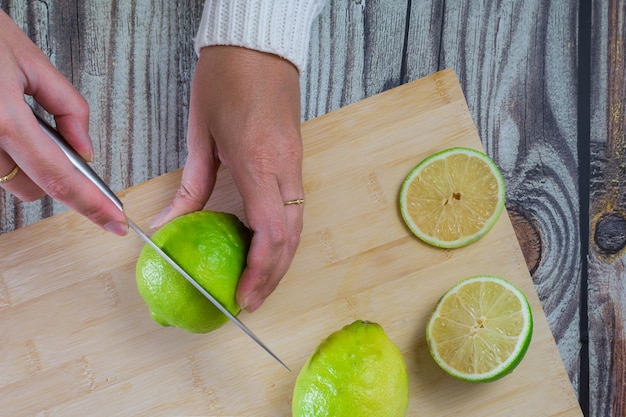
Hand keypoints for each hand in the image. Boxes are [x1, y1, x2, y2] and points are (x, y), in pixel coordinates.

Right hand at [0, 11, 127, 234]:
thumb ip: (67, 108)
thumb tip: (85, 150)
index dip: (91, 205)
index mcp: (2, 118)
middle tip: (52, 139)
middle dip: (49, 174)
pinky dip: (1, 149)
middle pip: (30, 189)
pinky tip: (1, 118)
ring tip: (13, 116)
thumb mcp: (30, 61)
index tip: (114, 221)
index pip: (58, 177)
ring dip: (20, 161)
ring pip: (6, 178)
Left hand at [152, 46, 303, 311]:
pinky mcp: (297, 160)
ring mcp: (296, 165)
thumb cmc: (226, 80)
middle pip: (289, 239)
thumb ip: (192, 185)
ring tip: (259, 284)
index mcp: (258, 163)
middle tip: (250, 302)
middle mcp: (285, 170)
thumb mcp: (201, 134)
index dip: (258, 273)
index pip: (268, 233)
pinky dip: (283, 237)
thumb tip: (169, 224)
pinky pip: (294, 209)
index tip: (242, 297)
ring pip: (297, 227)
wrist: (258, 45)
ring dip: (281, 261)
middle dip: (272, 277)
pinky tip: (265, 248)